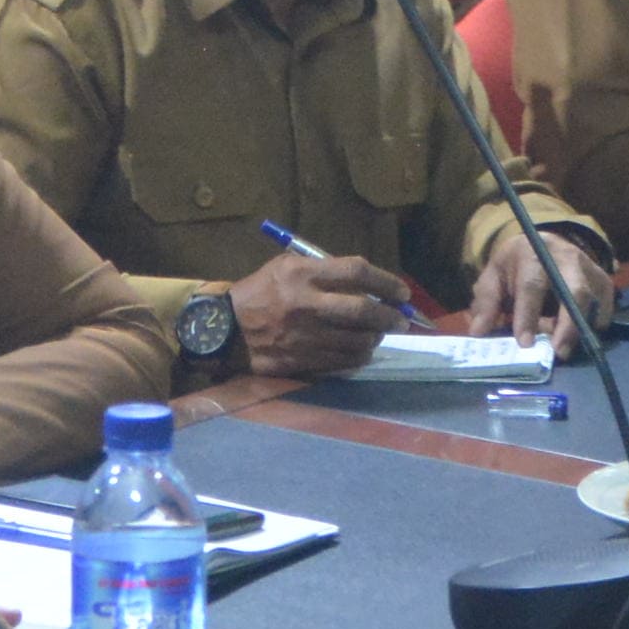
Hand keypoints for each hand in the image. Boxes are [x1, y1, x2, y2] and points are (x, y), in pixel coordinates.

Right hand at [228, 246, 400, 378]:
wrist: (226, 329)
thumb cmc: (260, 291)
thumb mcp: (286, 267)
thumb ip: (323, 271)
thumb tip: (366, 284)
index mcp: (302, 274)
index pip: (356, 272)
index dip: (386, 281)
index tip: (402, 292)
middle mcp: (306, 304)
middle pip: (362, 309)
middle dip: (389, 316)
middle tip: (401, 319)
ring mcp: (304, 336)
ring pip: (356, 340)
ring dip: (376, 338)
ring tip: (380, 334)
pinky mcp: (301, 360)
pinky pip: (342, 362)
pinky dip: (359, 356)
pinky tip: (362, 351)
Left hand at [467, 213, 611, 341]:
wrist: (541, 244)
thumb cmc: (515, 267)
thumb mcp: (493, 278)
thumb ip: (486, 304)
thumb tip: (478, 333)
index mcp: (533, 253)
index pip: (532, 286)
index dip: (528, 316)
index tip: (525, 343)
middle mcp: (566, 257)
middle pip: (575, 291)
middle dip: (568, 325)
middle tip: (559, 353)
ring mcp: (589, 267)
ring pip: (594, 301)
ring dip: (581, 328)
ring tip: (565, 349)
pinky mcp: (603, 280)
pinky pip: (606, 308)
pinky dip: (595, 326)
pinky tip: (579, 336)